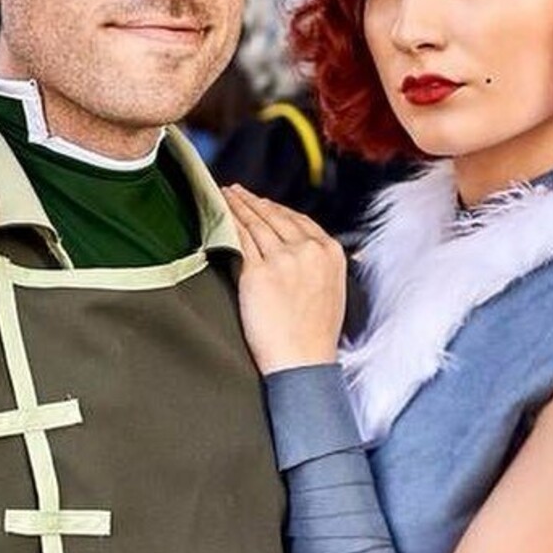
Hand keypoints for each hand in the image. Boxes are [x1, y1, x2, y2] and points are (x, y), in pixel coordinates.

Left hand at [223, 185, 345, 373]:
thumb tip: (301, 251)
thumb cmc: (315, 334)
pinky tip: (220, 216)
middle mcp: (309, 250)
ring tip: (224, 197)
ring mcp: (283, 259)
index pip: (298, 220)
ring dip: (237, 205)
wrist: (303, 361)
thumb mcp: (331, 289)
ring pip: (255, 223)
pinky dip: (228, 223)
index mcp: (330, 252)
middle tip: (235, 191)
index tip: (261, 202)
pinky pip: (240, 240)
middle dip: (253, 201)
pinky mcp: (258, 273)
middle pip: (275, 216)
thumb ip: (318, 263)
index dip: (275, 208)